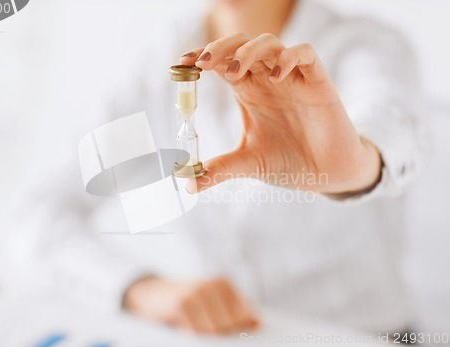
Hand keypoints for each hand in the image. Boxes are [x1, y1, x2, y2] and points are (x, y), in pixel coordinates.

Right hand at [123, 277, 258, 333]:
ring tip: (195, 329)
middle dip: (224, 336)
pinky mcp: (182, 304)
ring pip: (216, 331)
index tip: (246, 340)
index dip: (244, 331)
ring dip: (208, 338)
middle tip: (207, 332)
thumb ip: (231, 312)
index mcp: (224, 284)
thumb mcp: (209, 303)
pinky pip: (197, 332)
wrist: (149, 293)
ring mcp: (197, 292)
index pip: (247, 315)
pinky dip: (193, 337)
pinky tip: (184, 330)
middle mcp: (213, 284)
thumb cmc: (185, 304)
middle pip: (231, 325)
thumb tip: (255, 325)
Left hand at [180, 33, 381, 194]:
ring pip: (269, 43)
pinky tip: (277, 76)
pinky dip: (289, 58)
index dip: (202, 57)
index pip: (222, 63)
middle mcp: (267, 80)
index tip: (181, 63)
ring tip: (235, 72)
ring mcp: (292, 78)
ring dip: (249, 51)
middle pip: (241, 45)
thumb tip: (188, 184)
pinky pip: (305, 54)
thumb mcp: (248, 164)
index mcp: (249, 92)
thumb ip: (219, 170)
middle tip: (202, 62)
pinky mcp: (317, 82)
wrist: (326, 174)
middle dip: (220, 48)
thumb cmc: (289, 162)